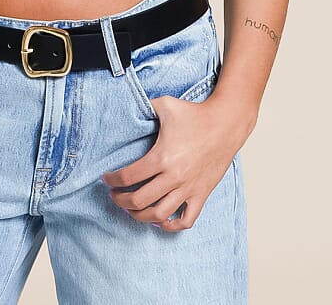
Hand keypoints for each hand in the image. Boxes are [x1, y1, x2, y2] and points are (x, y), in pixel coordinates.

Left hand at [101, 94, 241, 231]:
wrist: (225, 124)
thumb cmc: (195, 114)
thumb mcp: (165, 104)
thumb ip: (144, 107)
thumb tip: (128, 106)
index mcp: (162, 157)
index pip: (129, 177)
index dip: (113, 180)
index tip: (106, 179)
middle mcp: (174, 177)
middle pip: (139, 200)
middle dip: (121, 200)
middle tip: (114, 195)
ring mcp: (188, 188)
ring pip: (159, 215)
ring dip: (140, 216)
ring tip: (131, 210)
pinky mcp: (201, 194)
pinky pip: (186, 220)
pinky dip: (171, 225)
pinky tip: (160, 220)